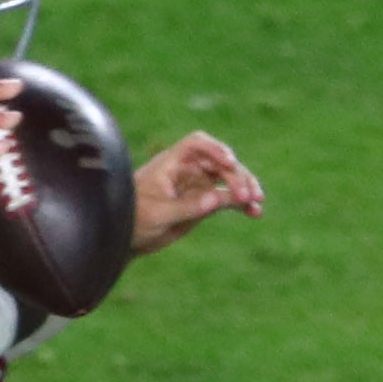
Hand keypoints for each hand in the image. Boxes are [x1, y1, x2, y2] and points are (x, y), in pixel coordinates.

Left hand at [128, 130, 264, 254]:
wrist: (125, 237)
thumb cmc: (133, 219)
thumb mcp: (158, 214)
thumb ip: (188, 206)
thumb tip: (218, 199)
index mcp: (172, 163)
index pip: (197, 144)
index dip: (216, 149)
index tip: (229, 162)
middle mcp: (188, 170)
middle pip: (220, 163)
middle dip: (236, 175)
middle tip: (245, 195)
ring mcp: (197, 187)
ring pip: (229, 180)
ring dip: (245, 188)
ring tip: (257, 203)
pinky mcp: (203, 204)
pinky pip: (228, 199)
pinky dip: (242, 205)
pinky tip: (255, 213)